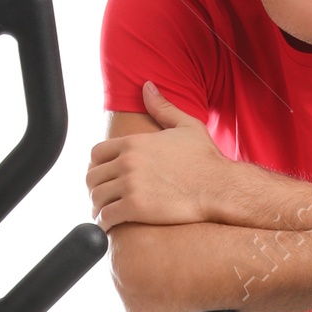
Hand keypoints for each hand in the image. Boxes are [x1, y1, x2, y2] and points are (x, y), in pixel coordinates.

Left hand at [86, 83, 230, 228]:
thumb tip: (147, 86)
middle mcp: (127, 162)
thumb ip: (162, 107)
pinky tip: (109, 226)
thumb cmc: (207, 159)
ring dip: (97, 207)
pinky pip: (106, 216)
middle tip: (103, 198)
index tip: (103, 177)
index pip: (96, 153)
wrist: (219, 187)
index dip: (97, 166)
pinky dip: (104, 223)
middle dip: (95, 188)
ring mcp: (130, 185)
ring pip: (96, 197)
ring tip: (104, 213)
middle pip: (92, 176)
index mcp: (134, 143)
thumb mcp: (186, 125)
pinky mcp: (135, 207)